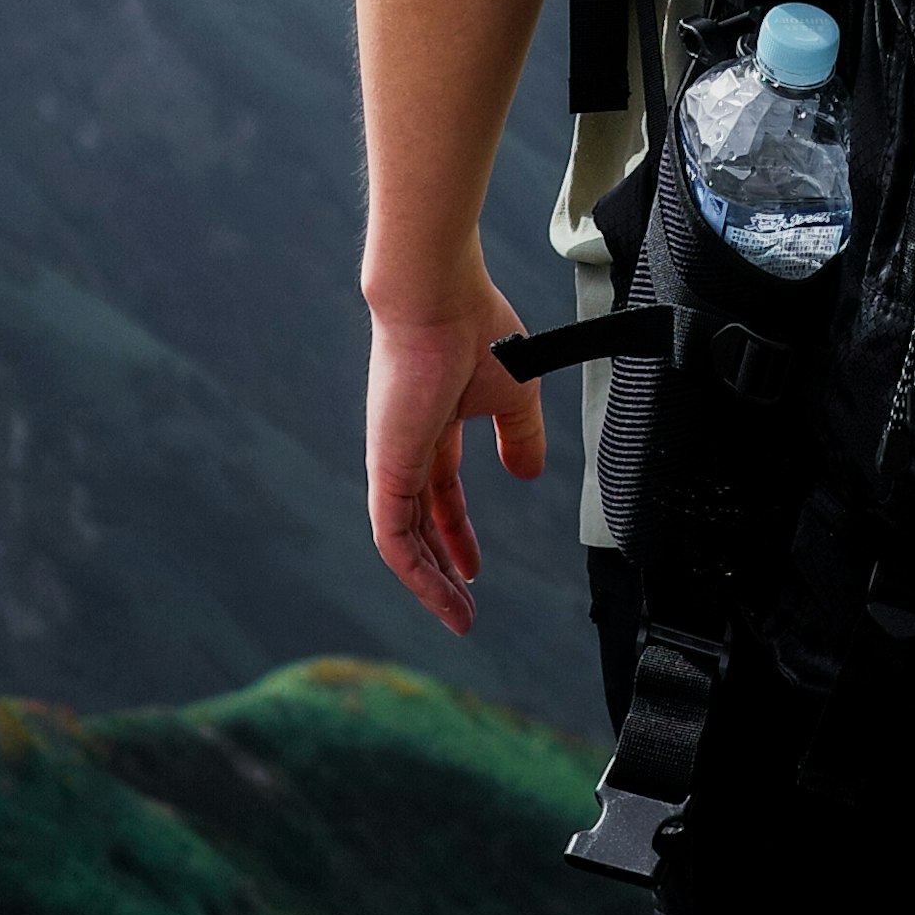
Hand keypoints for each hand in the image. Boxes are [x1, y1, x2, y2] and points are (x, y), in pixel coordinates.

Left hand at [363, 241, 544, 629]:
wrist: (438, 298)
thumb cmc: (476, 330)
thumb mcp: (515, 395)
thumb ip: (521, 437)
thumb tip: (527, 475)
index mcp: (435, 425)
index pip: (440, 492)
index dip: (458, 532)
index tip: (476, 568)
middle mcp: (408, 446)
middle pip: (419, 522)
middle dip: (440, 567)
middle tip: (463, 607)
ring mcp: (393, 459)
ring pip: (402, 540)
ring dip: (429, 582)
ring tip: (457, 616)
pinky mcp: (386, 468)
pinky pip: (394, 536)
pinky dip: (415, 571)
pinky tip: (440, 593)